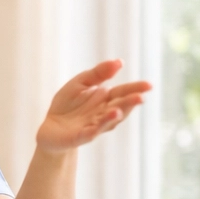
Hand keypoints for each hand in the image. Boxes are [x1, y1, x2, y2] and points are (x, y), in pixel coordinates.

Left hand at [36, 59, 150, 153]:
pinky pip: (91, 133)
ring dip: (114, 116)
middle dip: (129, 103)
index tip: (149, 85)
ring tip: (119, 109)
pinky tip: (101, 122)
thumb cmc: (67, 104)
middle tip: (140, 97)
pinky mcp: (80, 137)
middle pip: (119, 107)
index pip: (123, 92)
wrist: (50, 128)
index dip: (135, 89)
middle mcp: (104, 113)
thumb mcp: (81, 83)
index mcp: (106, 99)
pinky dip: (97, 128)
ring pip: (107, 121)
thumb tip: (119, 62)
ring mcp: (93, 126)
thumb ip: (98, 73)